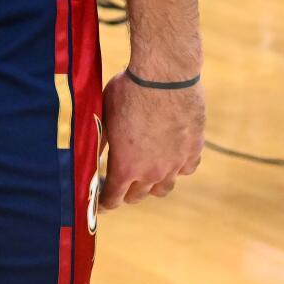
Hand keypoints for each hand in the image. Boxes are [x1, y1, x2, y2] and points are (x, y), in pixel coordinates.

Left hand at [97, 71, 204, 210]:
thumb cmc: (128, 93)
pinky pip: (186, 169)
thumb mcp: (105, 117)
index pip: (114, 197)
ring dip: (153, 185)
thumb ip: (101, 141)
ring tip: (145, 176)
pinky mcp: (194, 151)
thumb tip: (90, 155)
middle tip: (119, 185)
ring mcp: (176, 164)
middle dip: (126, 193)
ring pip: (164, 188)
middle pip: (138, 196)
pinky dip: (177, 168)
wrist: (165, 78)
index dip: (106, 203)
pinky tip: (170, 158)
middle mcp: (153, 172)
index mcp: (126, 167)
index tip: (102, 205)